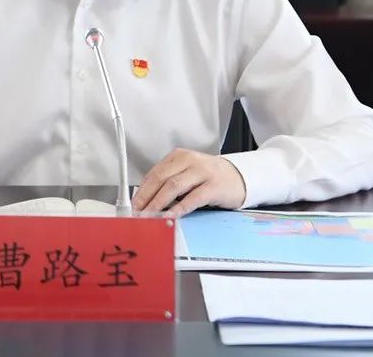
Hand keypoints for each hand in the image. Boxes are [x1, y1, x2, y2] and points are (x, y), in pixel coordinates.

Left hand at [131, 148, 245, 216]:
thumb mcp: (188, 174)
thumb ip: (169, 182)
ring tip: (149, 215)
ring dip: (158, 203)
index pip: (154, 173)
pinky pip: (193, 197)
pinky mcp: (214, 186)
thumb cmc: (210, 178)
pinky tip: (172, 215)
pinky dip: (180, 208)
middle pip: (161, 178)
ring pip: (174, 186)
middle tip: (137, 212)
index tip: (133, 205)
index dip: (141, 190)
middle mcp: (190, 161)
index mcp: (179, 157)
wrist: (239, 177)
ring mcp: (203, 172)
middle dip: (146, 197)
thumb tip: (146, 200)